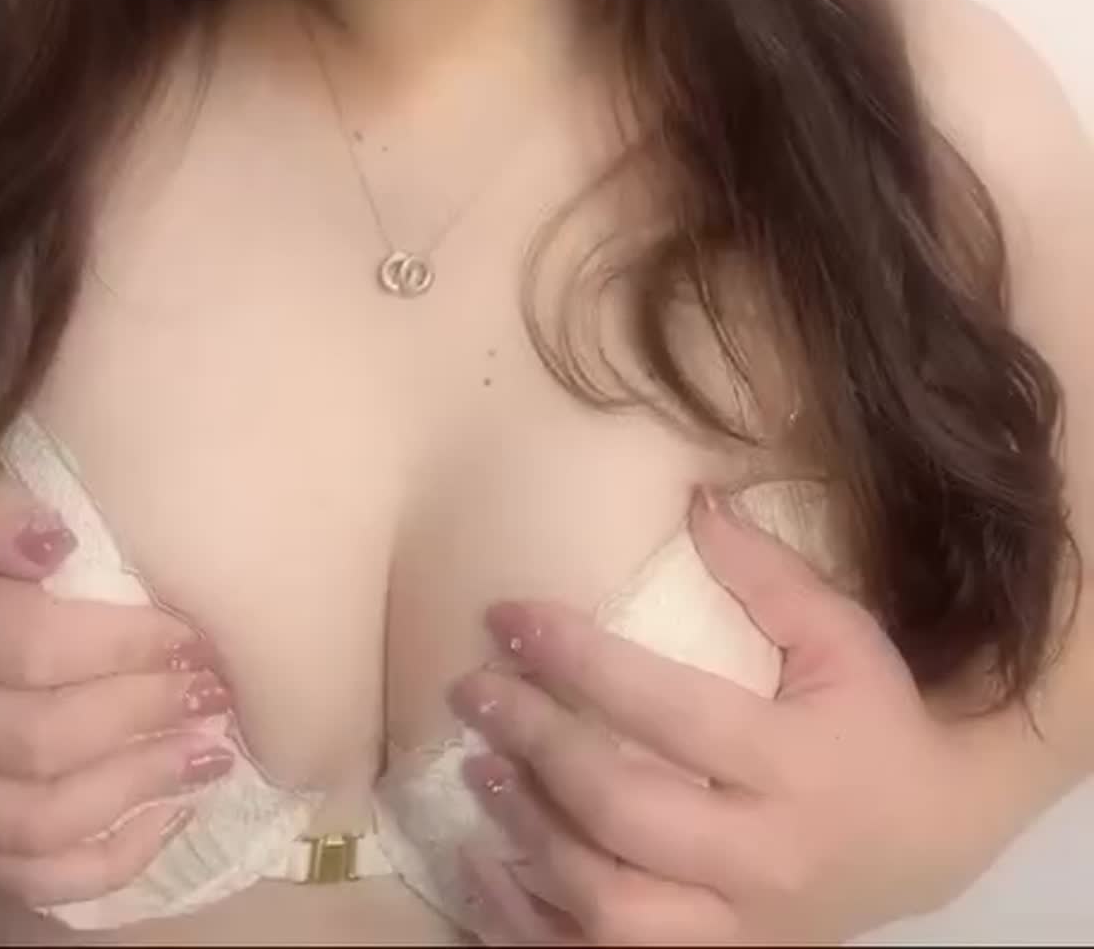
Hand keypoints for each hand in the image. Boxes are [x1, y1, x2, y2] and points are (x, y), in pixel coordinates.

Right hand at [0, 465, 235, 908]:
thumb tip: (61, 542)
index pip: (33, 648)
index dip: (124, 647)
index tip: (193, 635)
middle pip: (40, 742)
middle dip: (143, 719)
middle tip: (214, 694)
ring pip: (35, 822)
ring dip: (135, 794)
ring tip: (209, 755)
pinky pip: (21, 875)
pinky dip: (101, 866)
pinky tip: (165, 821)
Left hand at [448, 490, 973, 945]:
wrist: (930, 839)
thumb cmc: (876, 719)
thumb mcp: (842, 637)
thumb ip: (768, 573)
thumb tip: (692, 499)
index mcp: (796, 768)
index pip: (670, 713)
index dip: (580, 663)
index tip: (511, 617)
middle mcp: (764, 860)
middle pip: (626, 815)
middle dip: (537, 746)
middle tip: (475, 690)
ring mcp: (737, 929)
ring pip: (610, 911)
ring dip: (528, 838)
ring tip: (479, 769)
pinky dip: (532, 925)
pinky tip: (484, 868)